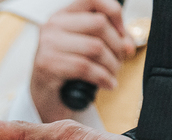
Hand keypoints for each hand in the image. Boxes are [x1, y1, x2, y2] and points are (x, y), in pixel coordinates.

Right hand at [31, 0, 136, 122]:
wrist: (44, 98)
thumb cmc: (66, 72)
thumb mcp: (85, 49)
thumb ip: (107, 40)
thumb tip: (127, 44)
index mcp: (63, 15)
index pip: (94, 0)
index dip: (114, 13)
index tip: (122, 33)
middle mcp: (53, 25)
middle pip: (99, 24)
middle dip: (117, 45)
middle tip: (120, 61)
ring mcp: (48, 44)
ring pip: (95, 47)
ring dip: (111, 64)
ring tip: (114, 75)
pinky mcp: (48, 64)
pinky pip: (85, 67)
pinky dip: (103, 77)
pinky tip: (108, 84)